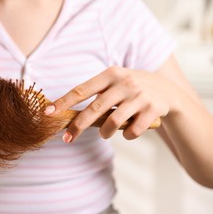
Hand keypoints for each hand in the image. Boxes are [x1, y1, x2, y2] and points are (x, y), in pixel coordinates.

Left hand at [46, 66, 174, 141]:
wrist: (166, 89)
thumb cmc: (129, 88)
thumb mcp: (113, 82)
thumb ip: (94, 94)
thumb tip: (64, 111)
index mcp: (110, 74)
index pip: (81, 90)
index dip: (63, 102)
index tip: (48, 113)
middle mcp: (124, 82)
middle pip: (94, 108)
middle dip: (78, 126)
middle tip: (67, 138)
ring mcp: (140, 95)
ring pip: (114, 122)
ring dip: (105, 133)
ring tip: (104, 134)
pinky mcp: (153, 109)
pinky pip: (133, 130)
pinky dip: (127, 136)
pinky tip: (127, 133)